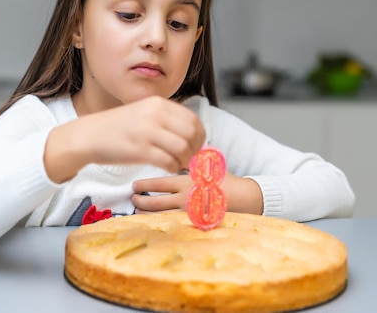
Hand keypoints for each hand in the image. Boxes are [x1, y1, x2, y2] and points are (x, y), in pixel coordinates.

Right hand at [44, 96, 205, 182]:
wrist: (89, 136)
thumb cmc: (119, 127)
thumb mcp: (144, 112)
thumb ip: (167, 119)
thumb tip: (193, 134)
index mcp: (158, 103)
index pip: (193, 120)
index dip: (199, 137)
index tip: (195, 146)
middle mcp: (155, 114)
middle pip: (192, 134)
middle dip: (195, 150)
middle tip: (188, 158)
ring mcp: (147, 131)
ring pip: (183, 149)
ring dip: (184, 160)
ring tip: (176, 163)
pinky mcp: (139, 150)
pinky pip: (168, 161)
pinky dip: (172, 167)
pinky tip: (166, 167)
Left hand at [131, 171, 263, 214]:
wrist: (243, 198)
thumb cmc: (225, 181)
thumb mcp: (206, 166)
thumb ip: (190, 163)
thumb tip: (175, 153)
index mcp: (186, 182)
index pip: (159, 183)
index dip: (144, 184)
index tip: (134, 185)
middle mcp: (185, 198)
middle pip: (155, 202)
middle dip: (140, 200)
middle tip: (132, 198)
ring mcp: (189, 213)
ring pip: (161, 216)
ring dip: (146, 213)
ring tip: (137, 210)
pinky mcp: (194, 223)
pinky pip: (172, 225)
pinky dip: (159, 223)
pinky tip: (152, 222)